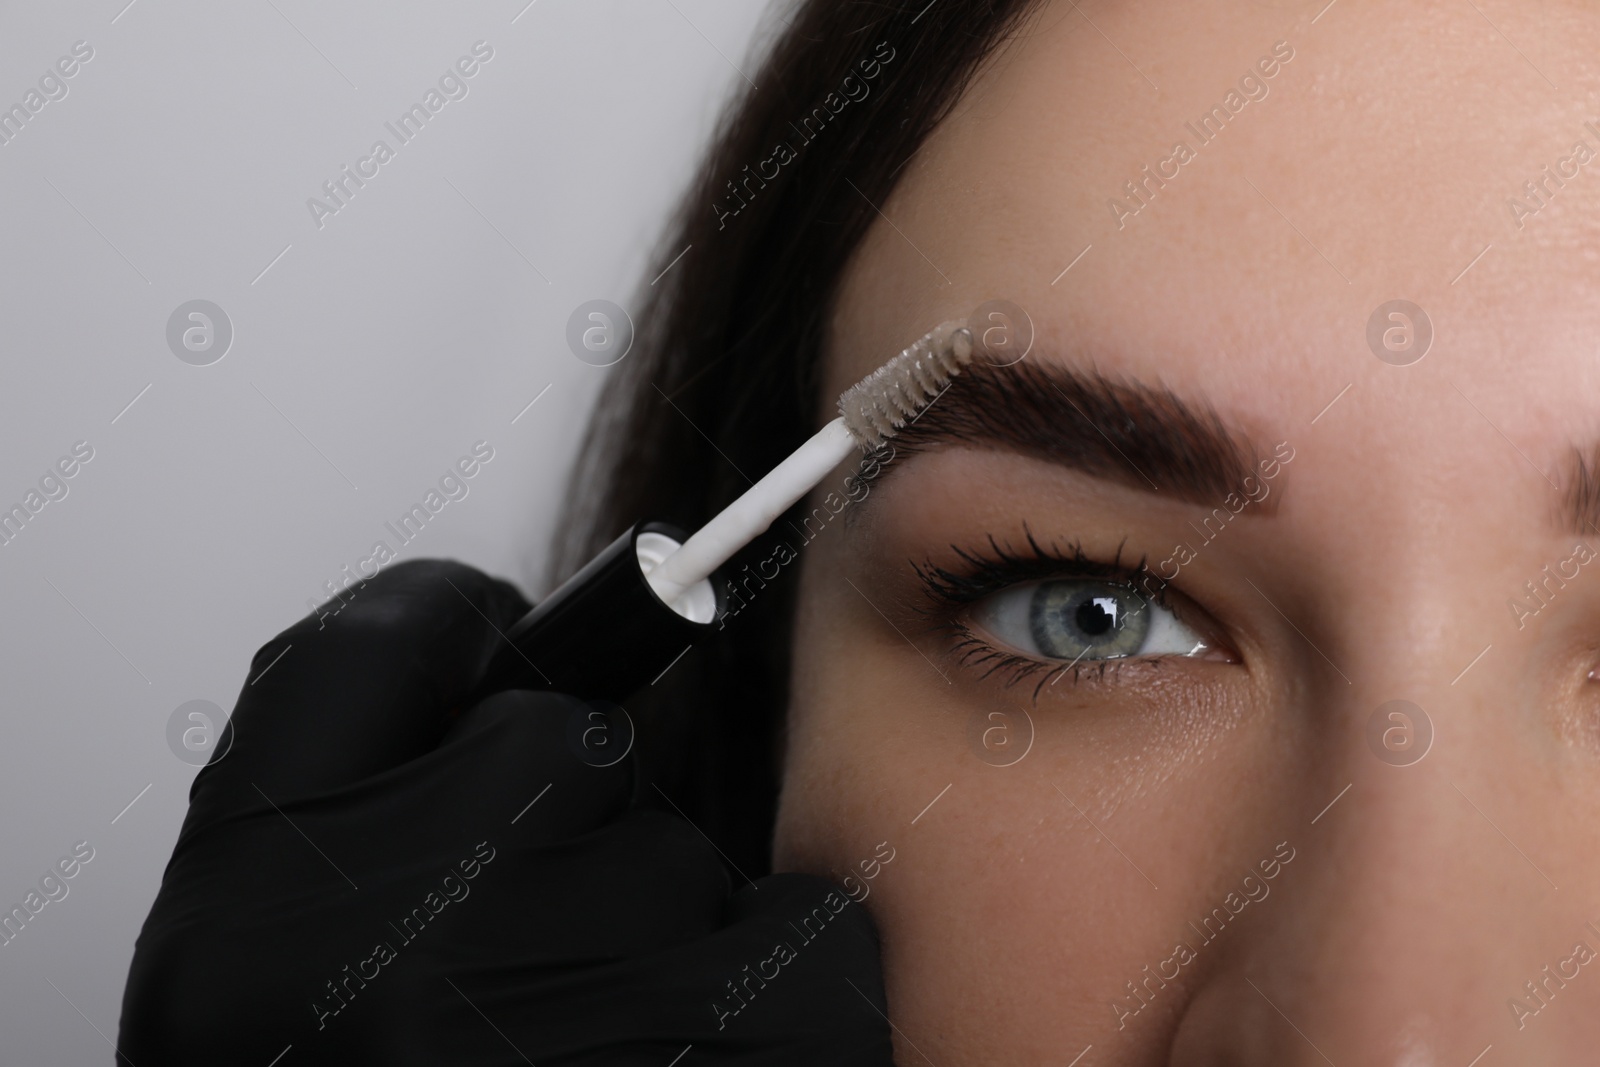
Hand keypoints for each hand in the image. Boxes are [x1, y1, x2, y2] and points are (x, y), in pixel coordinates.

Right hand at [117, 560, 893, 1064]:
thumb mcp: (292, 988)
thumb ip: (364, 808)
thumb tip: (509, 642)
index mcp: (243, 938)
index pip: (379, 645)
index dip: (458, 637)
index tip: (502, 656)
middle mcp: (379, 973)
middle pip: (563, 747)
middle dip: (572, 840)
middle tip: (539, 991)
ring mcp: (566, 1021)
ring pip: (682, 847)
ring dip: (668, 946)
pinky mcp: (747, 1053)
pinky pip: (809, 931)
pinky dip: (781, 999)